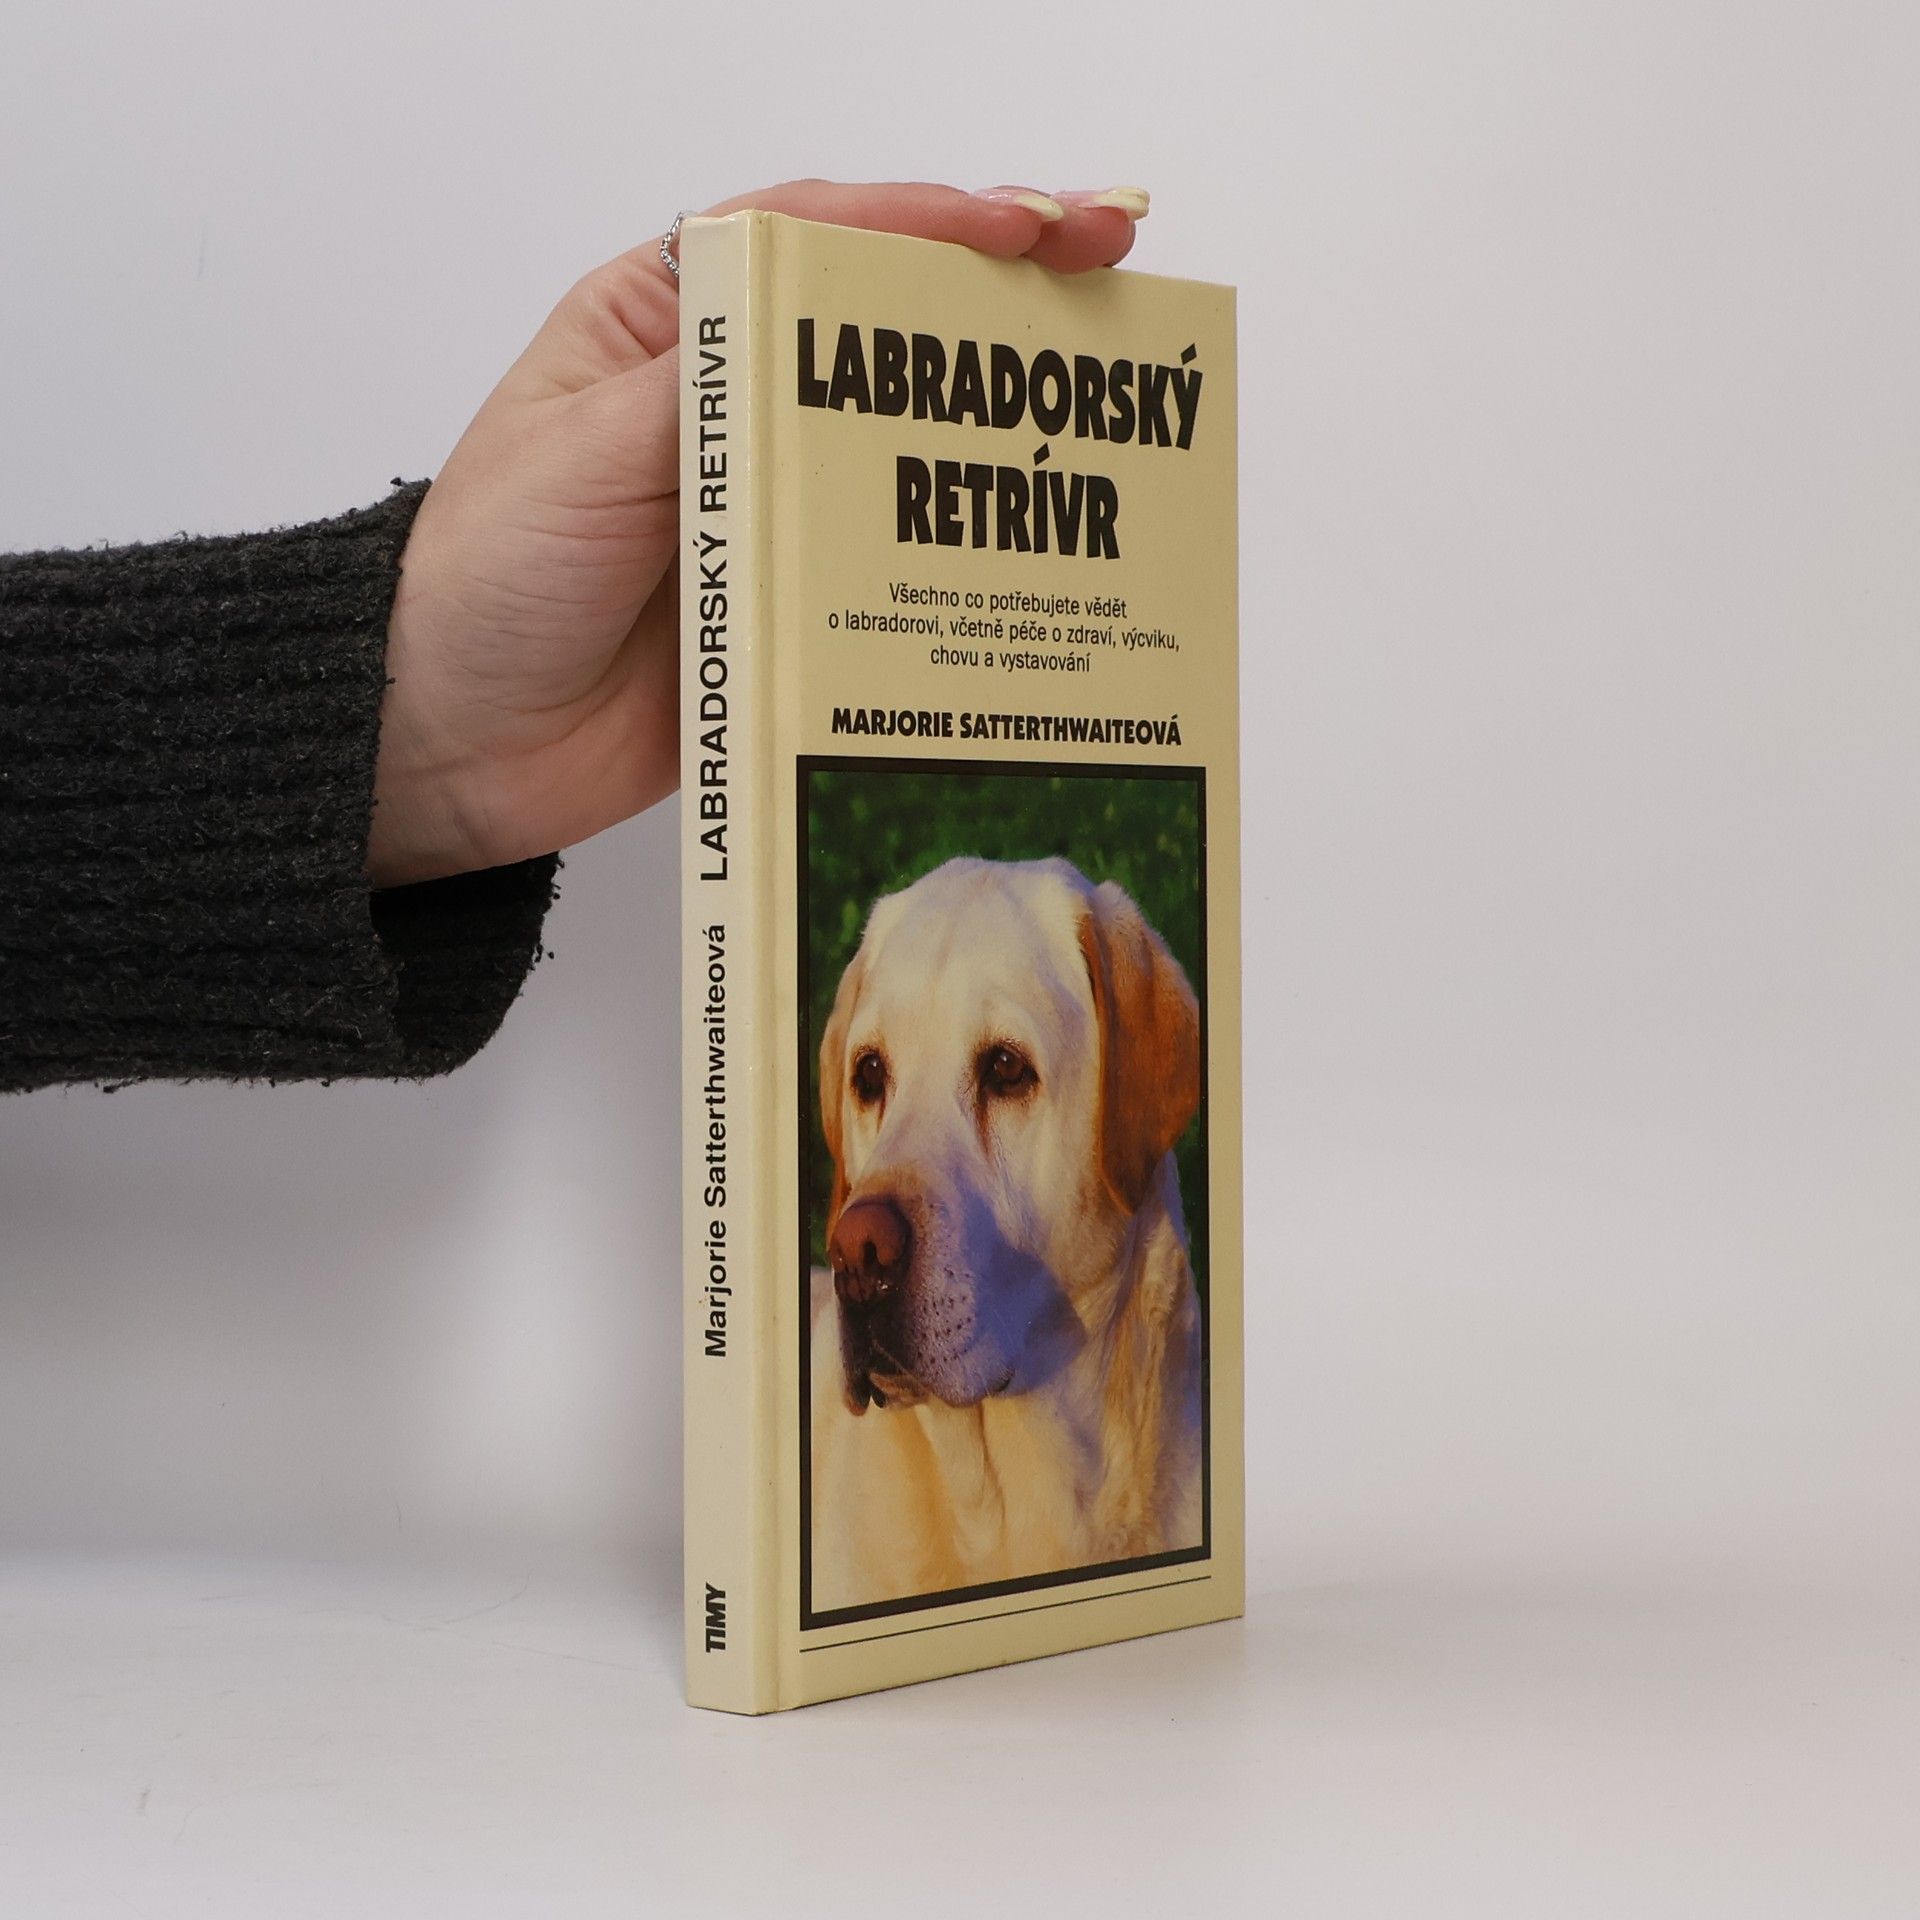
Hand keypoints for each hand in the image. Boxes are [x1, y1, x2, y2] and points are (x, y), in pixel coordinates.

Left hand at [369, 178, 1147, 885]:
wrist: (454, 742)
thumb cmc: (481, 580)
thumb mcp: (579, 454)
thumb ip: (702, 389)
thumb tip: (818, 328)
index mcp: (668, 325)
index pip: (816, 236)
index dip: (933, 219)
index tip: (1034, 224)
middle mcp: (732, 402)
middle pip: (886, 325)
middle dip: (1001, 293)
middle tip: (1110, 267)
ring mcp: (771, 503)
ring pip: (904, 440)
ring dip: (1000, 416)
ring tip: (1101, 387)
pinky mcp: (791, 599)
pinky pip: (891, 560)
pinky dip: (964, 545)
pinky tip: (1031, 537)